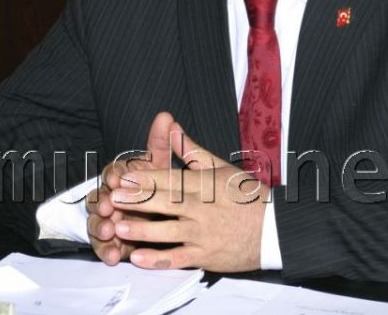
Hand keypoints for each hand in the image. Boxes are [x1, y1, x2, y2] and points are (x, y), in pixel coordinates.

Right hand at [86, 112, 176, 264]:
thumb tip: (166, 116)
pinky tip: (113, 256)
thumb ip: (161, 143)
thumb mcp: (162, 166)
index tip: (116, 179)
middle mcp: (110, 198)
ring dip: (100, 227)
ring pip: (96, 223)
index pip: (111, 173)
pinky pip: (104, 247)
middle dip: (101, 203)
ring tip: (109, 232)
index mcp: (121, 178)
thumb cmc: (159, 186)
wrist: (165, 216)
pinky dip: (107, 251)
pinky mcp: (111, 242)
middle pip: (97, 198)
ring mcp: (108, 221)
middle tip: (107, 208)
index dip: (112, 175)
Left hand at [110, 119, 267, 272]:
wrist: (274, 229)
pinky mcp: (206, 256)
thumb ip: (192, 150)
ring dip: (143, 230)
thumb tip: (171, 127)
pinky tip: (138, 257)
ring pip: (169, 231)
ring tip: (119, 227)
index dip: (146, 179)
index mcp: (205, 185)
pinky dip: (158, 259)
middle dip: (139, 201)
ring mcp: (204, 234)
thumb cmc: (247, 196)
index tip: (125, 177)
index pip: (171, 180)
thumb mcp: (222, 167)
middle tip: (113, 199)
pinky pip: (179, 258)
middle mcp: (203, 208)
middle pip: (167, 203)